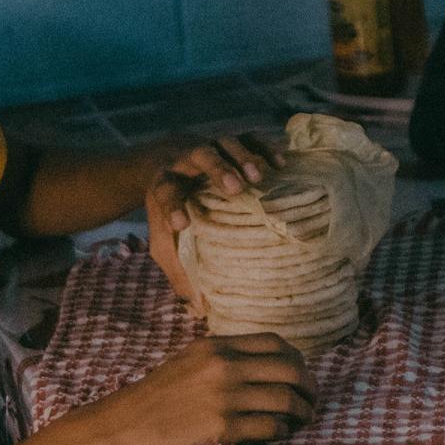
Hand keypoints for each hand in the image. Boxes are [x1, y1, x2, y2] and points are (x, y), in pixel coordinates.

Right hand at [61, 334, 314, 444]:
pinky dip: (281, 431)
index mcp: (215, 346)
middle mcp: (223, 365)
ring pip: (286, 398)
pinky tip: (277, 435)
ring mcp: (224, 395)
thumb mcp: (188, 363)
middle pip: (290, 368)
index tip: (299, 374)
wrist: (124, 426)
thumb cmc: (154, 399)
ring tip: (300, 420)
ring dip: (301, 412)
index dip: (296, 359)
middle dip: (308, 386)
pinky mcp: (223, 426)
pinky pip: (270, 426)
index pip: (275, 343)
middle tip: (310, 400)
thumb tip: (263, 367)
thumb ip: (221, 359)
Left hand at [145, 132, 274, 302]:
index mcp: (165, 184)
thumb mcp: (162, 239)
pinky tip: (281, 164)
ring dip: (242, 157)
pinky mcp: (229, 142)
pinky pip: (248, 137)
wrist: (163, 161)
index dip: (172, 206)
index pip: (166, 193)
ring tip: (259, 177)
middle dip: (217, 170)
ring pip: (225, 142)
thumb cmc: (169, 210)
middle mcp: (186, 161)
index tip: (181, 222)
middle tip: (235, 189)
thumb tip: (197, 307)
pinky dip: (264, 147)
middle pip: (200, 155)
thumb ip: (176, 268)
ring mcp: (210, 147)